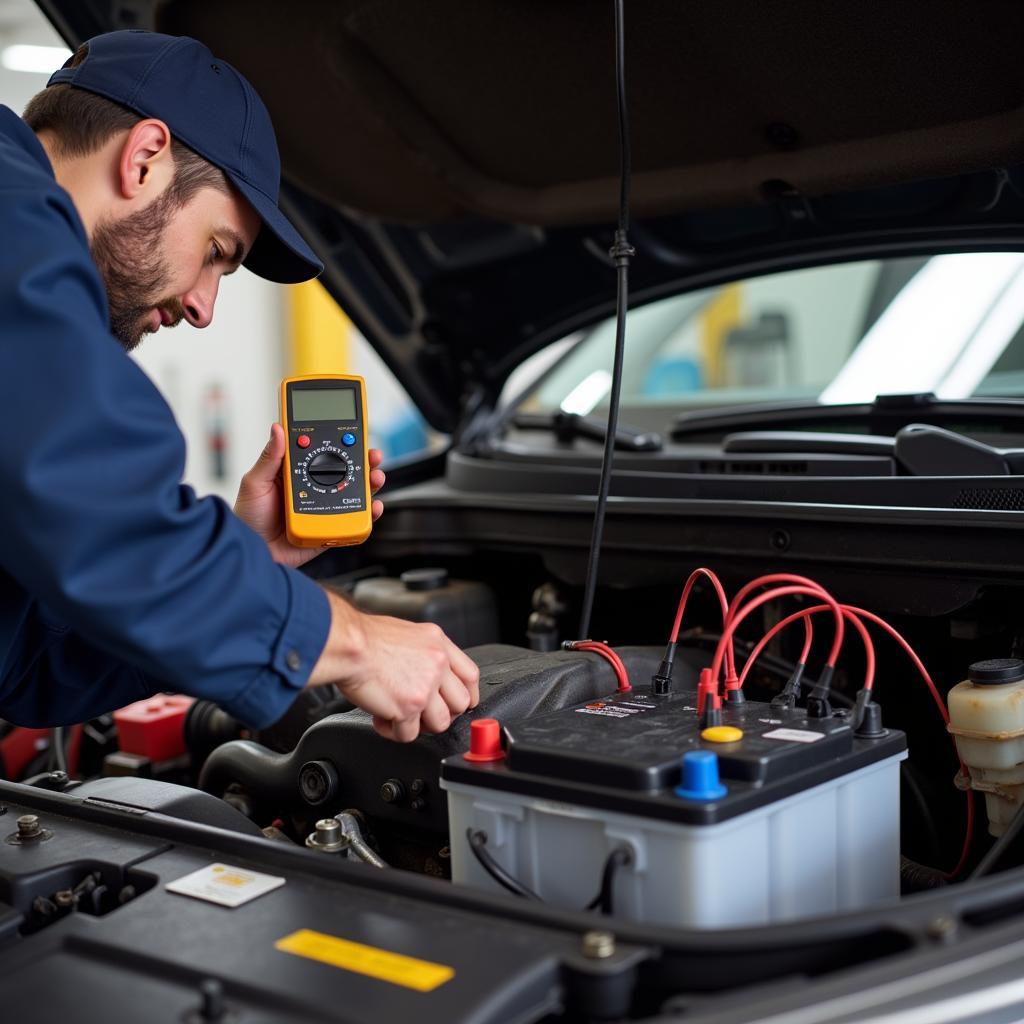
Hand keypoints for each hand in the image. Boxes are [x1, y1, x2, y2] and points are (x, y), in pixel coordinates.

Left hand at [234, 423, 384, 567]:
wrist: (254, 553)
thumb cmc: (248, 519)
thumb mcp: (254, 483)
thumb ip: (269, 458)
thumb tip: (278, 429)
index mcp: (296, 472)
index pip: (321, 451)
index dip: (338, 441)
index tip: (352, 432)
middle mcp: (313, 487)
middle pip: (344, 469)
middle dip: (363, 460)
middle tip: (372, 455)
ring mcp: (324, 506)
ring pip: (353, 491)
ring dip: (370, 483)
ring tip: (375, 478)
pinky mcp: (330, 525)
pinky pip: (353, 518)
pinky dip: (368, 512)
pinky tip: (373, 506)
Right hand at [309, 591, 480, 741]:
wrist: (348, 645)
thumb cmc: (365, 638)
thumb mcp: (408, 634)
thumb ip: (425, 653)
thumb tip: (426, 671)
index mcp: (438, 644)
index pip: (470, 675)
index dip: (467, 694)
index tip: (460, 704)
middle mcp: (437, 664)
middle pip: (460, 703)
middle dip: (442, 714)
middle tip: (421, 713)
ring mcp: (425, 687)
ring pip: (439, 723)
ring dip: (419, 726)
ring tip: (399, 716)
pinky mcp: (408, 707)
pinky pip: (409, 734)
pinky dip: (394, 732)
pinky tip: (382, 719)